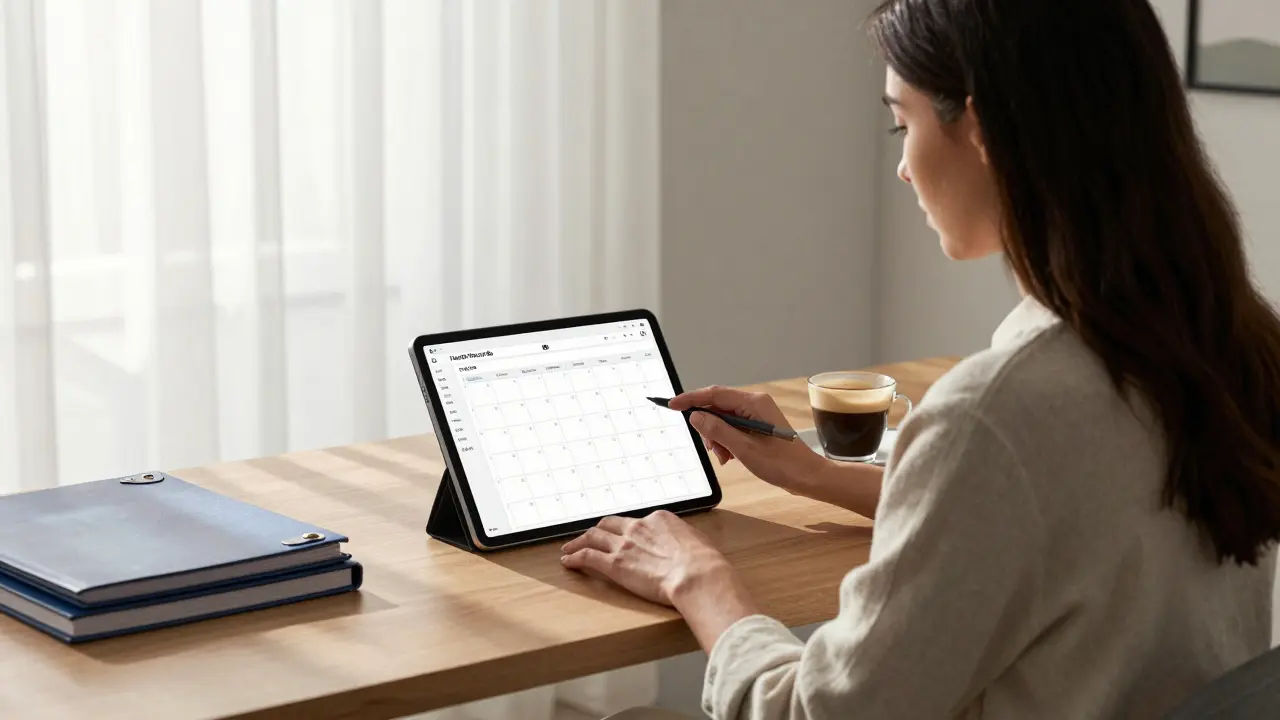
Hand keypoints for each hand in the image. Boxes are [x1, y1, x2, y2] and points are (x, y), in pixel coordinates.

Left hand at [562, 511, 762, 653]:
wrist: (697, 575)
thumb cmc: (705, 564)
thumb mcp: (697, 543)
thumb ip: (683, 541)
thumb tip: (684, 548)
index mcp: (659, 520)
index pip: (636, 522)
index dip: (627, 530)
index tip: (624, 536)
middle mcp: (638, 528)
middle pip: (609, 525)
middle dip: (598, 530)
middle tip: (589, 536)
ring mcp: (624, 545)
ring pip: (593, 538)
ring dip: (578, 541)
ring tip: (569, 548)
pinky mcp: (614, 565)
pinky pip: (587, 557)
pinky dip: (575, 558)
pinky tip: (568, 562)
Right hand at [669, 386, 826, 493]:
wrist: (807, 477)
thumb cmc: (781, 464)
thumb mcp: (744, 449)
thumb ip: (717, 430)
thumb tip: (695, 416)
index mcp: (754, 403)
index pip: (714, 394)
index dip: (691, 399)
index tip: (672, 405)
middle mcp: (755, 403)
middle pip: (718, 407)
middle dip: (708, 427)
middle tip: (712, 449)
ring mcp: (757, 414)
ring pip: (724, 420)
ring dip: (718, 438)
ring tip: (725, 457)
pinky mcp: (758, 426)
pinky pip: (733, 428)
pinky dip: (727, 441)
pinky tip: (731, 457)